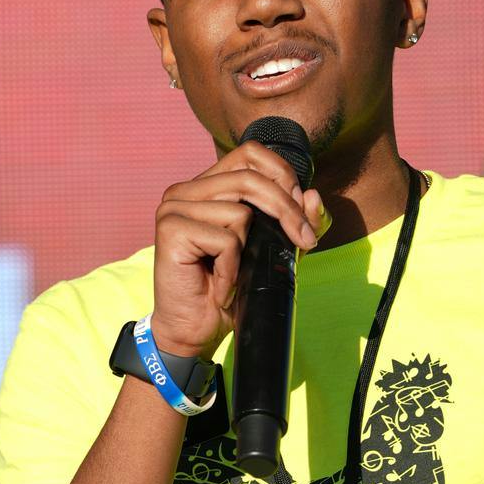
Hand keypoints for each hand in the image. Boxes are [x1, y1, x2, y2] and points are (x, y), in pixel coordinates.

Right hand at [151, 141, 321, 356]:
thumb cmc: (229, 289)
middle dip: (287, 210)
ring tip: (237, 273)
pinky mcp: (171, 230)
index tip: (299, 212)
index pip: (250, 154)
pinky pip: (226, 240)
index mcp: (204, 186)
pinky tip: (221, 285)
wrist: (194, 329)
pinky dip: (232, 269)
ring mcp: (173, 208)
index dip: (282, 176)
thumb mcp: (272, 250)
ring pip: (241, 212)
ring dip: (251, 250)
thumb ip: (294, 221)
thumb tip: (312, 196)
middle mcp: (184, 190)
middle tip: (303, 242)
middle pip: (250, 178)